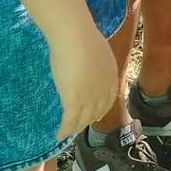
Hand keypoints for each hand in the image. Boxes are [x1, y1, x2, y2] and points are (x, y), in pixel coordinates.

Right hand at [49, 22, 119, 139]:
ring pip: (83, 119)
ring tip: (68, 134)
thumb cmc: (83, 37)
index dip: (101, 109)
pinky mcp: (74, 99)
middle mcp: (104, 89)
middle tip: (79, 126)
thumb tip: (89, 63)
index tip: (95, 116)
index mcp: (111, 75)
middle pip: (97, 111)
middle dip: (88, 120)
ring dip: (75, 128)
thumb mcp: (97, 52)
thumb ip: (96, 63)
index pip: (108, 99)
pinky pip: (70, 120)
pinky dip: (65, 130)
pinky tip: (59, 135)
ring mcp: (90, 96)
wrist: (75, 35)